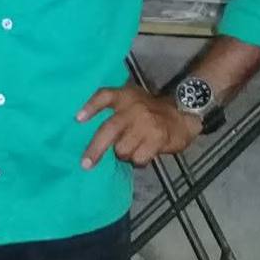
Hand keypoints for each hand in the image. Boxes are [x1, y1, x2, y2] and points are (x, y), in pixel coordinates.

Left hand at [77, 84, 201, 168]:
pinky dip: (138, 161)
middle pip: (109, 129)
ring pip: (122, 149)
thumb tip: (86, 130)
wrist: (182, 114)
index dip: (90, 107)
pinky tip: (143, 154)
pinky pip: (139, 158)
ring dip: (123, 155)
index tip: (77, 119)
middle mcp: (133, 107)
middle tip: (86, 164)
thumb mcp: (132, 100)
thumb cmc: (150, 110)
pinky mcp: (157, 138)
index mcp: (124, 96)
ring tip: (131, 149)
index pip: (104, 96)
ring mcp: (146, 122)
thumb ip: (115, 109)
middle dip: (95, 149)